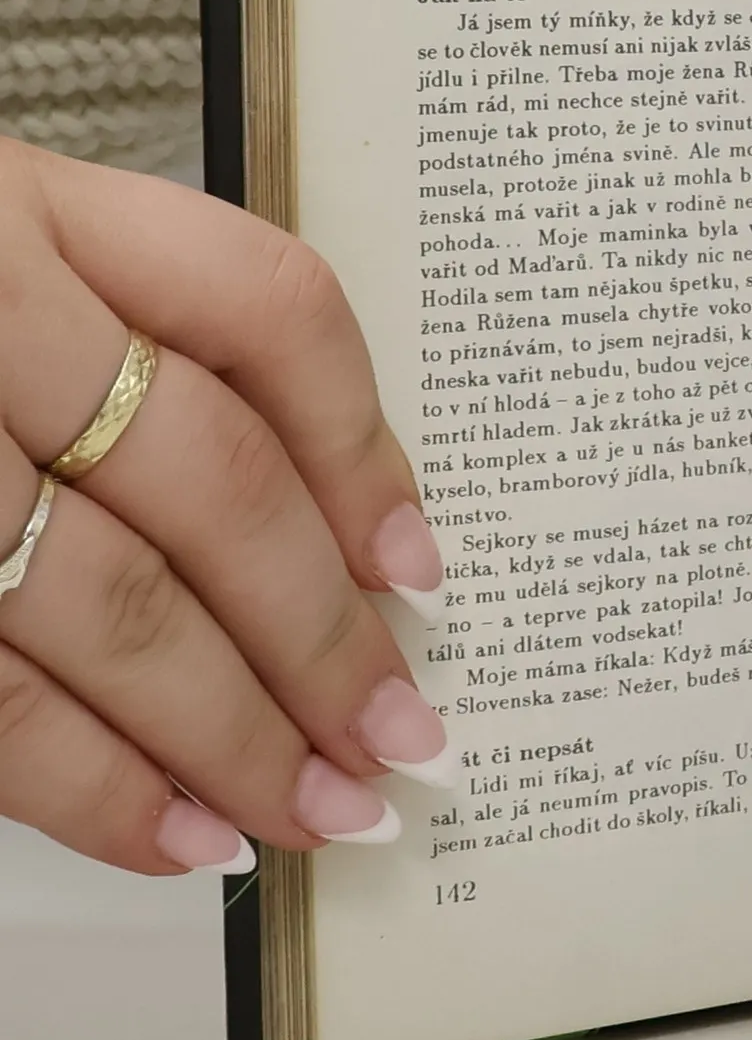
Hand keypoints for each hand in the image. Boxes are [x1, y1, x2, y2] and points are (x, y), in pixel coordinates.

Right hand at [0, 140, 453, 876]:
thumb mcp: (7, 249)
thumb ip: (139, 348)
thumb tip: (340, 539)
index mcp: (28, 202)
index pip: (267, 310)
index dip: (366, 449)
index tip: (422, 567)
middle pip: (208, 484)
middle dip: (321, 635)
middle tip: (400, 738)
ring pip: (104, 603)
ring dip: (230, 733)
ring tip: (319, 812)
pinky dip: (85, 785)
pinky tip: (175, 836)